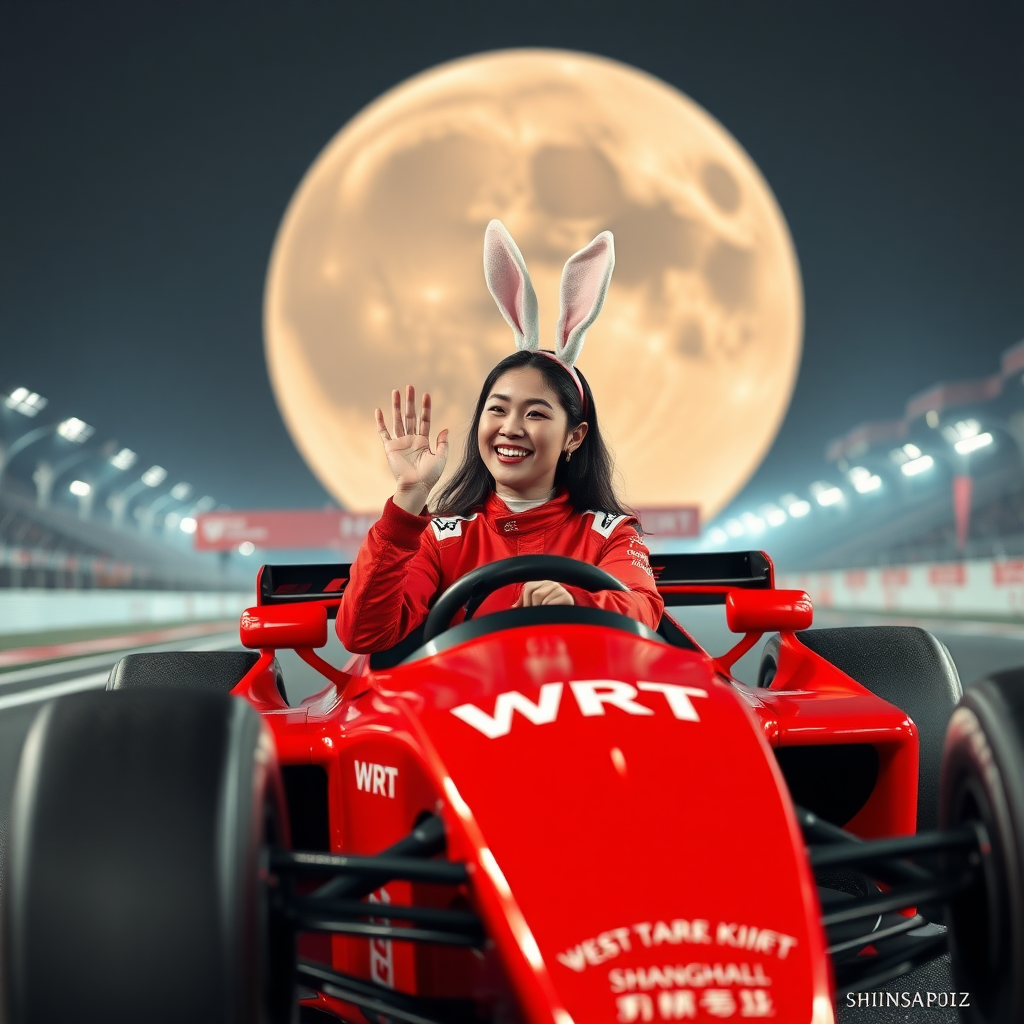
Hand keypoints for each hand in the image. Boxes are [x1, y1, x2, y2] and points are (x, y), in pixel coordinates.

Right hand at [375, 386, 448, 507]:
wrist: (416, 486)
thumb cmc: (430, 475)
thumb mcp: (441, 458)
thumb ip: (443, 443)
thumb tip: (445, 429)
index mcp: (423, 441)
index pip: (424, 420)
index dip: (426, 408)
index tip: (426, 395)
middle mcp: (411, 439)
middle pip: (410, 416)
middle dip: (410, 402)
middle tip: (410, 386)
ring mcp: (400, 442)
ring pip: (398, 420)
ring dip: (397, 406)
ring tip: (396, 392)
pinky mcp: (390, 448)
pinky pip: (384, 433)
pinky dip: (380, 422)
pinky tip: (378, 411)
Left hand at [513, 581, 574, 607]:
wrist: (568, 620)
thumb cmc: (550, 612)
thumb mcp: (537, 605)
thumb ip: (525, 603)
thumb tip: (513, 607)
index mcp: (543, 582)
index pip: (528, 587)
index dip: (526, 601)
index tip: (531, 609)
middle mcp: (551, 583)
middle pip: (534, 593)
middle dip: (534, 607)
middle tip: (539, 613)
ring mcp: (560, 589)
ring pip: (541, 598)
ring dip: (541, 609)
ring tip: (546, 613)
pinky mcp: (566, 597)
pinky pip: (550, 603)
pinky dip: (549, 611)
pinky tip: (553, 613)